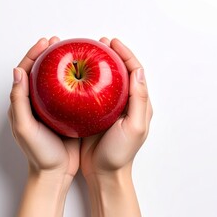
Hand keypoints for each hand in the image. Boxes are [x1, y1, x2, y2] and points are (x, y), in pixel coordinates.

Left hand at [8, 37, 79, 216]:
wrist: (54, 173)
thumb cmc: (38, 153)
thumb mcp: (24, 127)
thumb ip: (18, 101)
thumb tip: (17, 71)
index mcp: (22, 103)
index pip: (25, 72)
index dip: (33, 54)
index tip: (45, 42)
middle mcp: (35, 103)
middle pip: (40, 72)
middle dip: (47, 54)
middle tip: (58, 42)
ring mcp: (51, 108)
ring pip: (55, 81)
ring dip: (61, 65)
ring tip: (71, 52)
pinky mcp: (65, 115)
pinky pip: (69, 93)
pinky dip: (74, 82)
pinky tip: (84, 76)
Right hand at [80, 38, 152, 216]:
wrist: (104, 173)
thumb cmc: (120, 154)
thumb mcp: (135, 127)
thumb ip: (139, 99)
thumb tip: (138, 72)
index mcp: (139, 103)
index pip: (135, 71)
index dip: (125, 53)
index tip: (112, 42)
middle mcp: (125, 103)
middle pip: (120, 71)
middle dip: (112, 54)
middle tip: (100, 42)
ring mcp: (110, 109)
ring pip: (105, 80)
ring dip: (99, 64)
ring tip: (88, 52)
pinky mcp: (95, 114)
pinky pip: (91, 92)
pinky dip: (87, 80)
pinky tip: (76, 75)